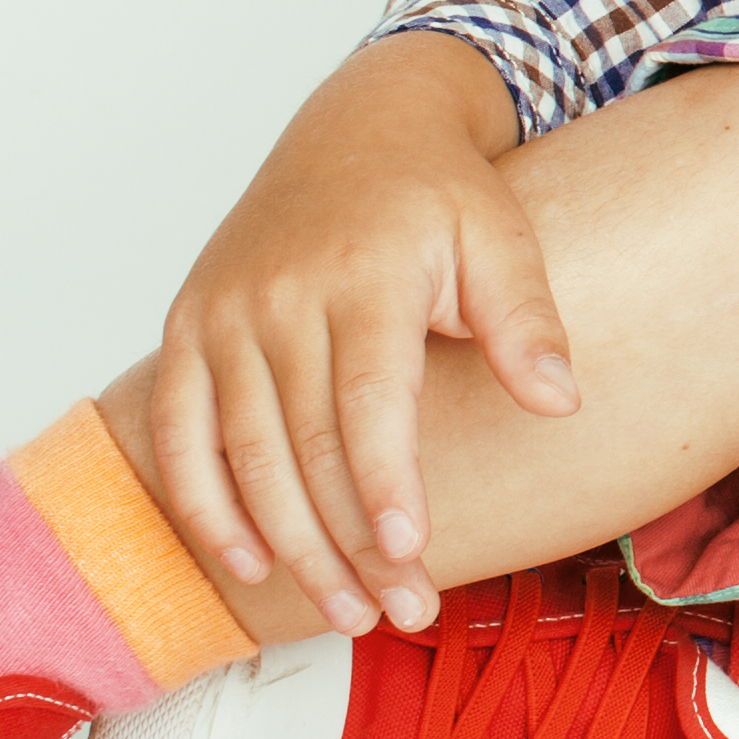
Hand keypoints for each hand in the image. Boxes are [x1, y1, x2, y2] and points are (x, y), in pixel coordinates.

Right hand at [148, 34, 576, 637]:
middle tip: (396, 612)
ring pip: (241, 455)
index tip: (412, 554)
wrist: (358, 125)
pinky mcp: (187, 328)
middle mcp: (278, 297)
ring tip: (345, 610)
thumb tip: (560, 402)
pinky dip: (203, 504)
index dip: (386, 485)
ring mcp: (222, 314)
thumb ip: (526, 319)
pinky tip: (248, 563)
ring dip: (287, 545)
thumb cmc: (440, 193)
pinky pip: (178, 433)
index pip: (369, 402)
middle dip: (349, 543)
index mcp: (363, 276)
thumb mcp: (502, 234)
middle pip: (304, 446)